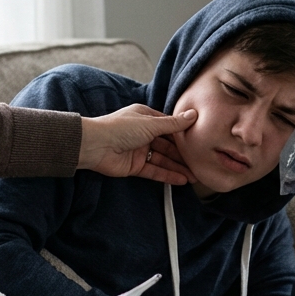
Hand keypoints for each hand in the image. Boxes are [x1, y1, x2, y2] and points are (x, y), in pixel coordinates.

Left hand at [78, 105, 198, 184]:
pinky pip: (154, 171)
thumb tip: (192, 115)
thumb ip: (173, 124)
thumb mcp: (150, 123)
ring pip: (163, 160)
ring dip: (177, 168)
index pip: (169, 127)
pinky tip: (180, 180)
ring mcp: (139, 151)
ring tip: (194, 176)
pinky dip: (167, 175)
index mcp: (146, 118)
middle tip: (200, 164)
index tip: (199, 142)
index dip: (183, 135)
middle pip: (168, 146)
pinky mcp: (135, 166)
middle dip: (183, 155)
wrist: (94, 146)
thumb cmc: (118, 128)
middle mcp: (143, 134)